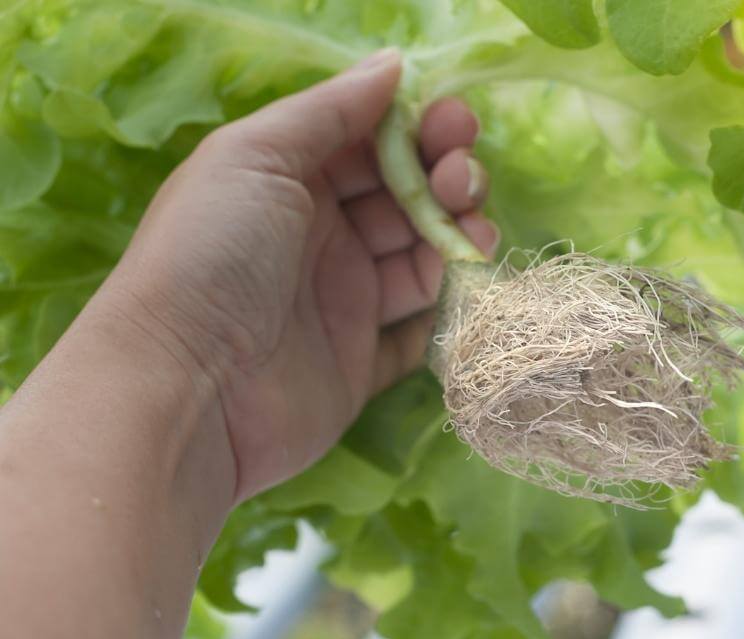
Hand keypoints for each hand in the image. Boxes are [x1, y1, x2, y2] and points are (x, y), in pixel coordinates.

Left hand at [102, 49, 496, 500]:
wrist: (187, 387)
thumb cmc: (213, 254)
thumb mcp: (257, 156)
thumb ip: (330, 110)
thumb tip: (394, 64)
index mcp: (291, 181)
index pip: (372, 143)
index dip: (418, 130)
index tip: (455, 126)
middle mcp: (320, 237)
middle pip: (406, 197)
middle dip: (447, 179)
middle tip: (463, 183)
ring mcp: (343, 301)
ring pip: (423, 258)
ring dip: (458, 237)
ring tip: (474, 234)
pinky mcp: (362, 363)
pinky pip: (420, 330)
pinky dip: (448, 308)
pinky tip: (462, 286)